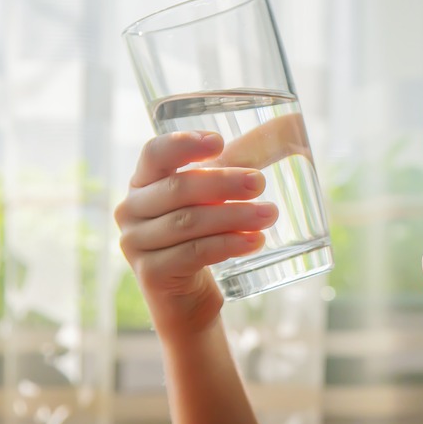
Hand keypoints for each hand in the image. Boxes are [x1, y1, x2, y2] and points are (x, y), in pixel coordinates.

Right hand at [114, 131, 279, 337]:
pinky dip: (228, 244)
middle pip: (179, 188)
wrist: (186, 300)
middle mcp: (132, 210)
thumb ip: (241, 161)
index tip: (219, 143)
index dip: (183, 145)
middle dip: (224, 183)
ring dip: (234, 216)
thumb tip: (290, 123)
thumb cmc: (203, 237)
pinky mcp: (151, 274)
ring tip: (270, 214)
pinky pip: (193, 253)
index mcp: (143, 182)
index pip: (154, 154)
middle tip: (260, 182)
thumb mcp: (216, 198)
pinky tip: (255, 241)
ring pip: (189, 222)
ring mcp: (136, 244)